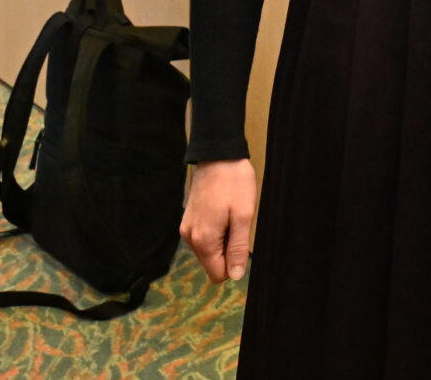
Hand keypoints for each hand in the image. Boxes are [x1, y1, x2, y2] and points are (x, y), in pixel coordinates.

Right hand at [182, 157, 258, 283]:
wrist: (217, 154)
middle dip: (228, 251)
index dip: (234, 264)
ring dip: (222, 241)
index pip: (217, 274)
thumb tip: (234, 276)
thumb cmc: (234, 183)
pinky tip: (223, 212)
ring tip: (230, 216)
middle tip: (238, 225)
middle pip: (212, 263)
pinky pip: (203, 238)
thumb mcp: (243, 216)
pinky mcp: (188, 219)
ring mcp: (187, 228)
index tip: (241, 241)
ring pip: (208, 251)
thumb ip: (237, 248)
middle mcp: (190, 238)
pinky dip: (215, 232)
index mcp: (203, 241)